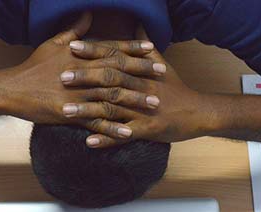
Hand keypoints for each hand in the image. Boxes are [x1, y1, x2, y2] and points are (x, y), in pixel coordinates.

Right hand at [0, 12, 166, 131]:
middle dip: (141, 74)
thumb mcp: (53, 42)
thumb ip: (74, 30)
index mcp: (80, 56)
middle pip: (117, 72)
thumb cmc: (33, 65)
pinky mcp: (69, 114)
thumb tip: (87, 15)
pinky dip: (113, 129)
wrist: (11, 88)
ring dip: (134, 102)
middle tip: (163, 77)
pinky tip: (129, 133)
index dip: (133, 50)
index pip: (112, 50)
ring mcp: (77, 95)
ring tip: (154, 106)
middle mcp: (82, 73)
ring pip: (111, 98)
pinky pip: (95, 123)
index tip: (153, 50)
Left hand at [59, 29, 218, 147]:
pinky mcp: (147, 130)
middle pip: (110, 80)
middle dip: (84, 78)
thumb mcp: (162, 63)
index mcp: (141, 71)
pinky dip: (106, 138)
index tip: (71, 47)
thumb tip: (137, 22)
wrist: (199, 112)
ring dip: (87, 110)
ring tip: (65, 111)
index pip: (114, 57)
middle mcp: (140, 88)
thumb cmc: (176, 88)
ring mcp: (143, 110)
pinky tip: (88, 141)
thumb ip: (144, 46)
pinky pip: (123, 135)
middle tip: (61, 77)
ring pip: (112, 108)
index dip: (93, 51)